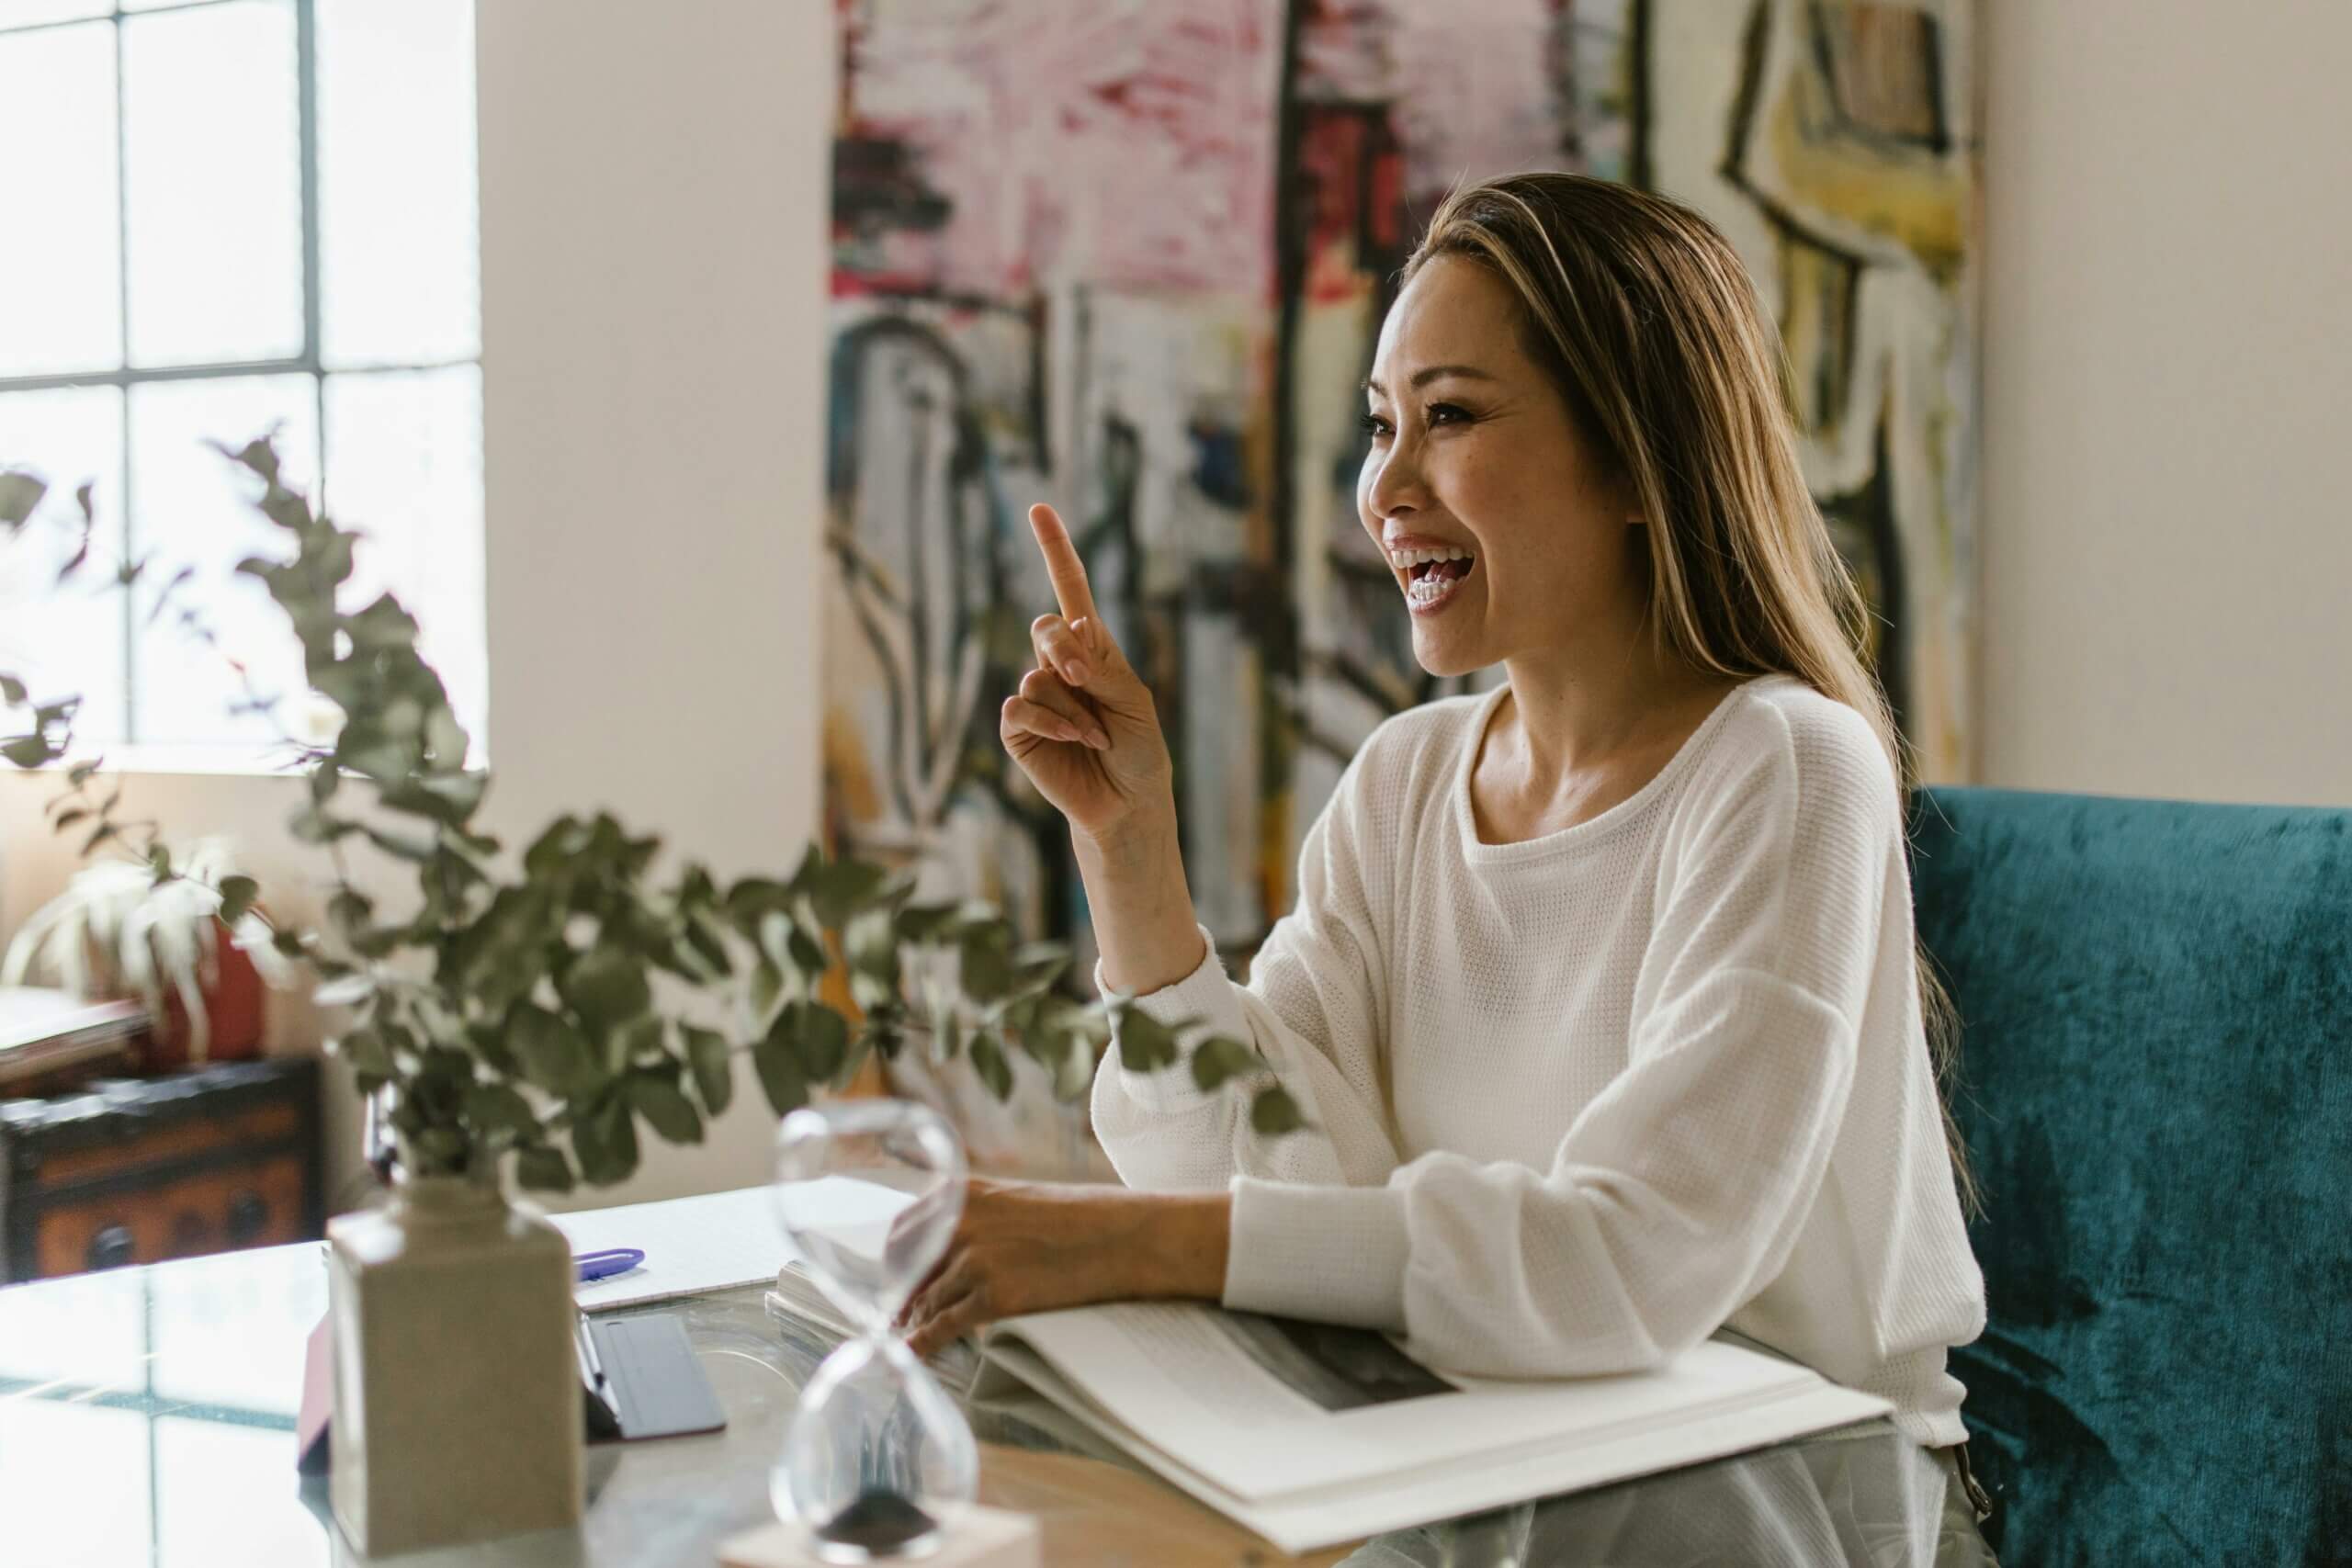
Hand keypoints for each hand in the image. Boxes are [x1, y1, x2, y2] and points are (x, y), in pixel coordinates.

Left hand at [894, 1177, 1228, 1358]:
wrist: (1127, 1235)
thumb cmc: (1086, 1216)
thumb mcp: (1022, 1198)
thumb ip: (982, 1215)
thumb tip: (955, 1245)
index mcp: (968, 1193)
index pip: (908, 1226)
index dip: (898, 1257)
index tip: (897, 1274)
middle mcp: (963, 1223)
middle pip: (909, 1265)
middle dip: (901, 1290)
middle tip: (899, 1310)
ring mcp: (977, 1260)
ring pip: (927, 1299)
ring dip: (917, 1319)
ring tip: (914, 1332)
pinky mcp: (995, 1297)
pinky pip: (944, 1326)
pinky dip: (924, 1342)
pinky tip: (915, 1353)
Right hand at [1000, 504, 1174, 841]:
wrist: (1128, 804)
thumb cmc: (1140, 752)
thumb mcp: (1134, 701)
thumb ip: (1103, 666)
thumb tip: (1068, 640)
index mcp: (1093, 649)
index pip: (1071, 590)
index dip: (1056, 550)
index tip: (1039, 509)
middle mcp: (1059, 666)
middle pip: (1045, 625)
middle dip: (1063, 646)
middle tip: (1086, 679)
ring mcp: (1037, 695)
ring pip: (1037, 673)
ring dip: (1073, 705)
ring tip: (1096, 737)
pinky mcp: (1019, 729)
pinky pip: (1020, 705)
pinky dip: (1051, 721)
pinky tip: (1074, 741)